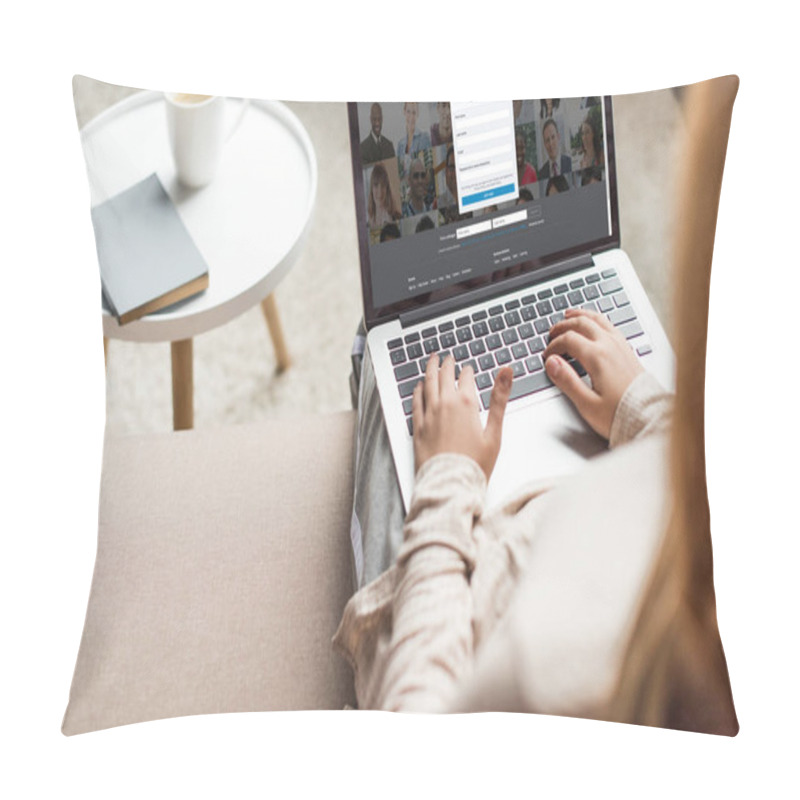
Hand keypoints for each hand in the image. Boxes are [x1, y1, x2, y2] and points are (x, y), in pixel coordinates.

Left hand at [412, 355, 512, 480]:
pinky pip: (415, 401)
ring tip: (432, 361)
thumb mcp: (495, 431)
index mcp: (466, 404)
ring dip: (430, 370)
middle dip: (447, 364)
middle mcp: (444, 405)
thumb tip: (506, 372)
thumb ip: (499, 399)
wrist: (450, 484)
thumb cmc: (475, 464)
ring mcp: (429, 415)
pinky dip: (418, 390)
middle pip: (444, 376)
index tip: (468, 368)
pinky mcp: (417, 427)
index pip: (466, 378)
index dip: (468, 371)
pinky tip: (418, 386)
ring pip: (427, 384)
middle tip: (447, 357)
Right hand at [544, 308, 642, 438]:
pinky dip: (596, 320)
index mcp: (598, 358)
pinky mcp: (627, 351)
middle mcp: (610, 347)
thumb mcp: (587, 403)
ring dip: (580, 316)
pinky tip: (594, 324)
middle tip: (551, 333)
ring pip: (598, 320)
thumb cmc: (620, 414)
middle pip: (582, 323)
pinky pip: (609, 326)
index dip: (553, 346)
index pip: (568, 340)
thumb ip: (567, 381)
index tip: (547, 356)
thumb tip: (552, 363)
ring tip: (569, 315)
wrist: (648, 418)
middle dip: (563, 326)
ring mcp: (621, 346)